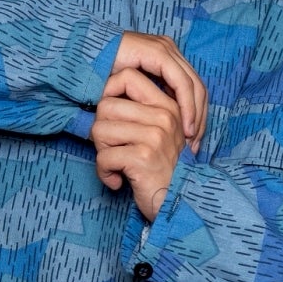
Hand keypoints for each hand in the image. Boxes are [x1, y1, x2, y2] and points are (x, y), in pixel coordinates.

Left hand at [91, 66, 189, 220]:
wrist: (182, 205)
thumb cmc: (164, 171)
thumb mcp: (158, 135)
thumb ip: (139, 114)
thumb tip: (104, 97)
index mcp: (168, 106)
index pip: (127, 76)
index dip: (108, 93)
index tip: (110, 118)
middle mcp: (164, 116)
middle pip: (106, 105)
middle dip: (101, 130)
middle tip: (112, 149)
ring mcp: (155, 136)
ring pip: (100, 129)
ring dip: (101, 152)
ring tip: (116, 165)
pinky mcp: (143, 157)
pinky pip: (103, 157)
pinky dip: (104, 173)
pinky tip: (117, 180)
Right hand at [109, 32, 206, 150]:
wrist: (84, 57)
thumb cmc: (102, 77)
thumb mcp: (133, 96)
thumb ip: (149, 104)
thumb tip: (168, 127)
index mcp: (167, 57)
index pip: (194, 89)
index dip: (198, 115)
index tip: (194, 140)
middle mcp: (169, 50)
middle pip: (198, 88)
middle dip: (200, 118)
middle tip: (196, 143)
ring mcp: (165, 49)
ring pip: (194, 86)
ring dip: (196, 114)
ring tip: (191, 137)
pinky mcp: (158, 52)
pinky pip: (181, 83)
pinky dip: (186, 105)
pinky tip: (184, 123)